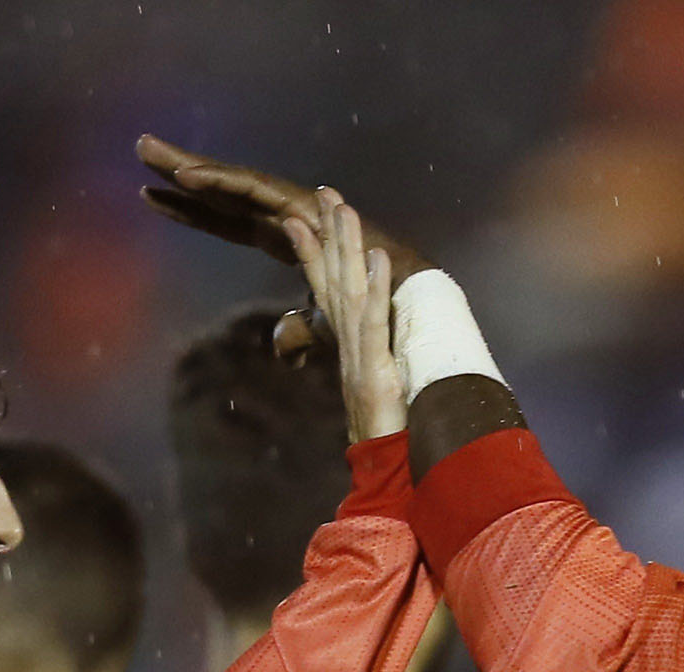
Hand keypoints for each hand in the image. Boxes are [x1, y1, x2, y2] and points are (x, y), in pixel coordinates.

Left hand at [138, 134, 431, 360]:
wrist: (402, 299)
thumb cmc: (368, 310)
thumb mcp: (322, 326)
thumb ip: (297, 332)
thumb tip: (279, 349)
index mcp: (281, 236)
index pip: (225, 220)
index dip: (191, 210)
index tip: (152, 197)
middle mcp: (281, 215)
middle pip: (222, 191)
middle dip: (181, 172)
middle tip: (141, 150)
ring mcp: (289, 206)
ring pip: (230, 182)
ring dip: (190, 167)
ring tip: (150, 152)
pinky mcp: (298, 206)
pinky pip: (250, 190)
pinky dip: (219, 182)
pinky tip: (185, 176)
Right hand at [283, 189, 406, 441]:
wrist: (381, 467)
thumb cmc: (377, 431)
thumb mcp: (359, 389)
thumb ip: (350, 363)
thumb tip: (343, 352)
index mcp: (346, 344)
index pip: (324, 289)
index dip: (314, 253)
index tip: (302, 220)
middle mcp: (348, 341)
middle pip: (333, 278)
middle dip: (328, 234)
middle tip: (324, 193)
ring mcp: (360, 351)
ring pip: (350, 289)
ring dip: (346, 248)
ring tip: (345, 209)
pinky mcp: (377, 365)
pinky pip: (375, 320)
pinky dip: (376, 288)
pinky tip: (377, 257)